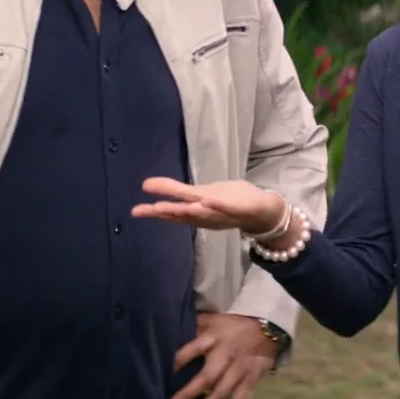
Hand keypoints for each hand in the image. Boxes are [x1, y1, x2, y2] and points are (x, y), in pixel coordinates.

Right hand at [132, 178, 285, 236]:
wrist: (263, 213)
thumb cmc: (229, 201)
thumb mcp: (200, 194)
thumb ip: (176, 191)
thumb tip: (149, 184)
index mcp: (196, 211)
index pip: (173, 211)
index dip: (155, 212)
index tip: (136, 211)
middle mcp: (206, 214)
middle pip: (184, 214)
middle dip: (169, 213)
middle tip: (151, 210)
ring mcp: (223, 213)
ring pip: (204, 213)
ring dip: (189, 211)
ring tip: (174, 206)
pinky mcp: (240, 209)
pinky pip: (229, 208)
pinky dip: (218, 206)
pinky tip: (208, 201)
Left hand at [168, 313, 277, 398]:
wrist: (267, 330)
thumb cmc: (231, 327)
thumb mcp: (211, 320)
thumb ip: (193, 328)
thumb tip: (167, 337)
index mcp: (214, 338)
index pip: (193, 349)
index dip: (178, 362)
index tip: (163, 375)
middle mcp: (226, 355)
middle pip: (207, 377)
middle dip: (188, 394)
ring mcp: (240, 370)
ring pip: (221, 394)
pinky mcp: (250, 382)